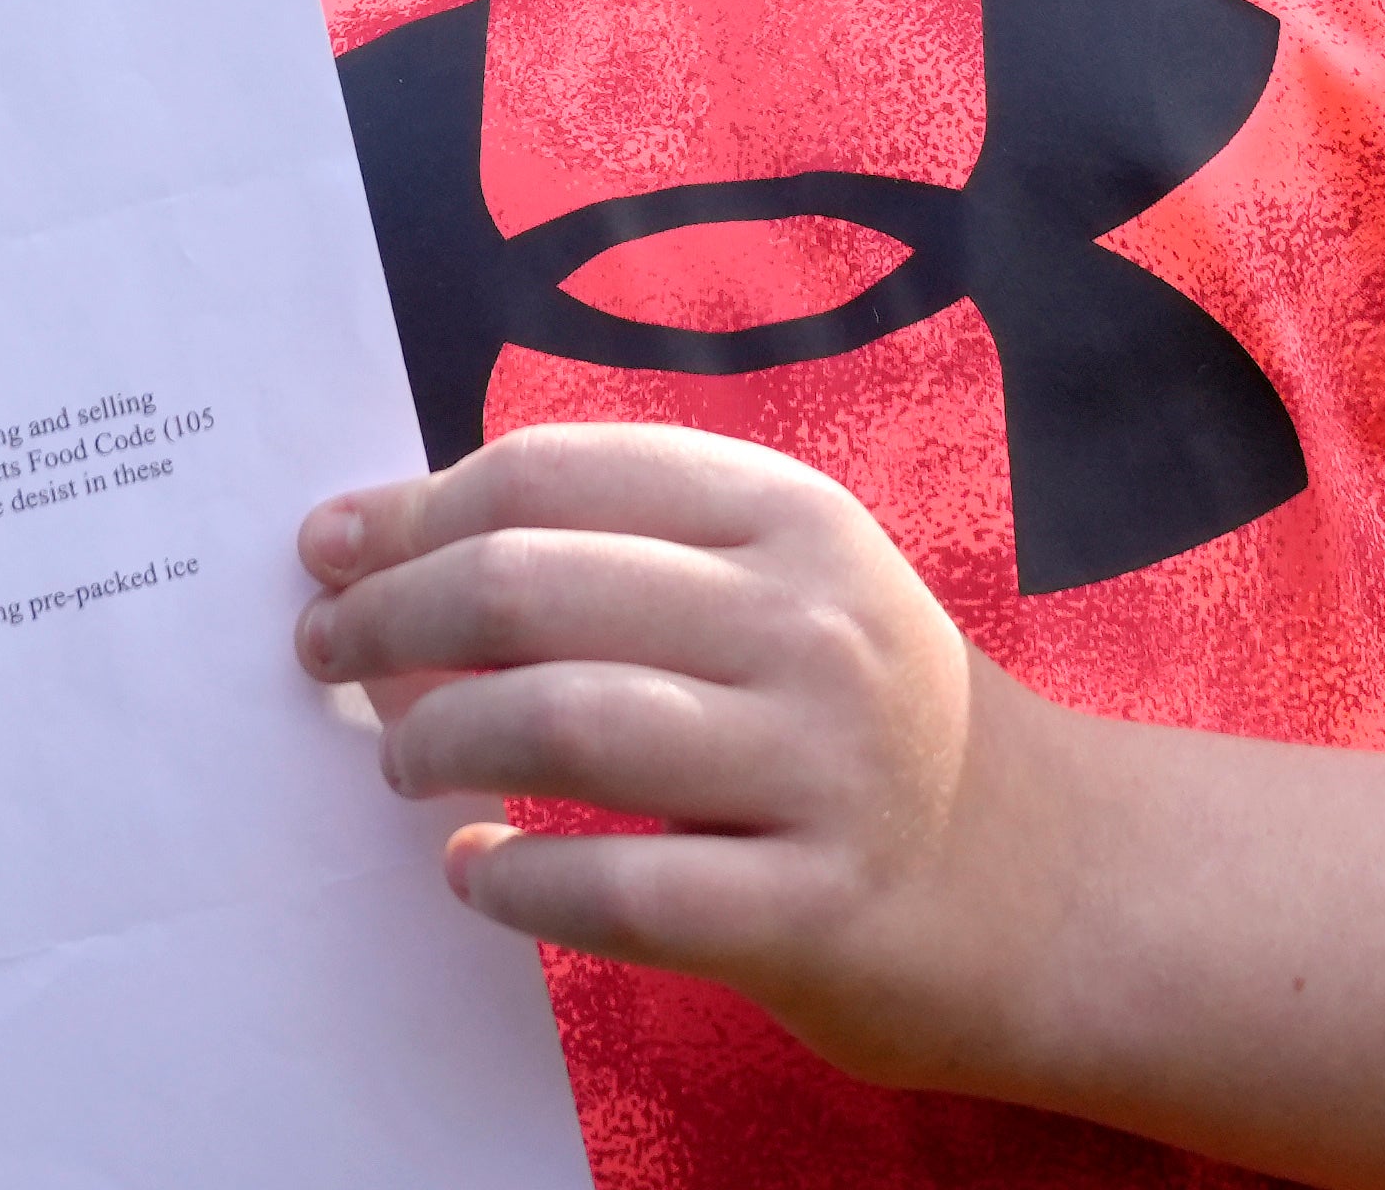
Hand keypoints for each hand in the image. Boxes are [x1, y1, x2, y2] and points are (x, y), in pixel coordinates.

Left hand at [291, 422, 1080, 1090]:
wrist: (1055, 883)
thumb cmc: (871, 722)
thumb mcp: (786, 592)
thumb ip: (625, 560)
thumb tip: (396, 570)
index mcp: (790, 517)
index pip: (554, 472)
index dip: (415, 506)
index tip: (332, 546)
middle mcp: (808, 624)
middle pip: (531, 585)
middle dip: (393, 618)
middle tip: (329, 655)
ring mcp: (819, 768)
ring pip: (563, 722)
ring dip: (437, 741)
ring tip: (402, 766)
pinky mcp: (813, 912)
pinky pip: (619, 893)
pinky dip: (516, 884)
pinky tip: (476, 875)